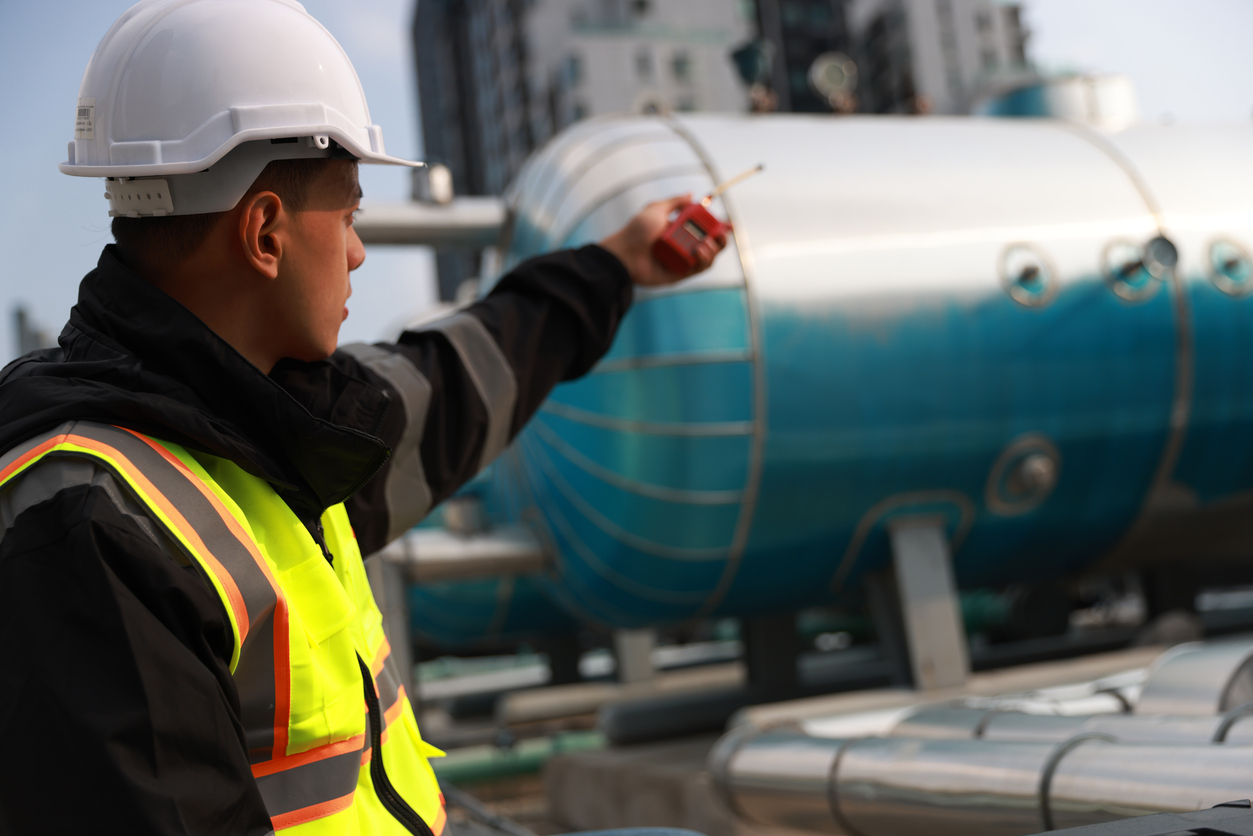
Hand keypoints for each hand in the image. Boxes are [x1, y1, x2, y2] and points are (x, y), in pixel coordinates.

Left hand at [599, 194, 728, 285]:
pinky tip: (700, 251)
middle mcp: (683, 246)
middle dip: (720, 239)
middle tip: (721, 233)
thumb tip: (691, 195)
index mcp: (679, 231)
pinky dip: (704, 260)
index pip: (704, 229)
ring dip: (713, 250)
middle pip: (711, 245)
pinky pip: (698, 269)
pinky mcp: (679, 274)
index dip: (718, 227)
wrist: (624, 252)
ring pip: (708, 258)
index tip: (729, 224)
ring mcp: (682, 261)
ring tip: (705, 244)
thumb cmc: (637, 231)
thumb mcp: (656, 209)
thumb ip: (674, 202)